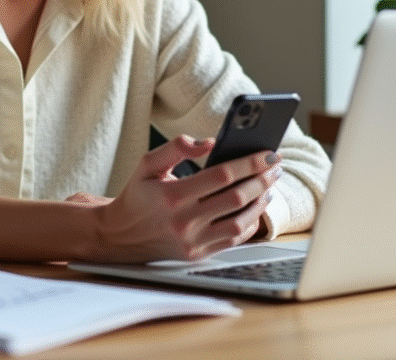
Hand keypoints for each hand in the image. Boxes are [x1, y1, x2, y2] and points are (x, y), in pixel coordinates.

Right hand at [90, 136, 281, 262]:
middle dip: (261, 179)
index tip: (268, 153)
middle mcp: (184, 221)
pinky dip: (250, 223)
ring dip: (260, 201)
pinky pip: (234, 240)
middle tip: (275, 166)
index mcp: (171, 195)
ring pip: (240, 222)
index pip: (221, 176)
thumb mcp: (147, 164)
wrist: (120, 235)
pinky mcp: (198, 254)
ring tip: (269, 185)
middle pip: (236, 198)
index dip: (249, 163)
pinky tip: (255, 206)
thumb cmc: (137, 194)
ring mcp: (193, 241)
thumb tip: (209, 142)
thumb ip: (176, 147)